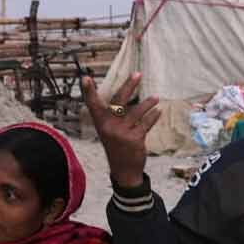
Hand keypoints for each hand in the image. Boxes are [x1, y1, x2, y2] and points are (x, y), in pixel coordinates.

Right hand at [81, 73, 161, 187]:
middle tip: (138, 74)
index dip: (89, 92)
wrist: (123, 169)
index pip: (93, 104)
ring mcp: (122, 132)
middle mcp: (109, 126)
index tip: (85, 79)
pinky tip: (158, 112)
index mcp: (101, 123)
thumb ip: (113, 116)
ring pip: (137, 112)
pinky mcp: (134, 138)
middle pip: (119, 101)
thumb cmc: (117, 146)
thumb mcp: (109, 131)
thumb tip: (123, 94)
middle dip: (129, 86)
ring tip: (156, 98)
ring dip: (148, 104)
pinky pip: (146, 123)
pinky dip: (153, 117)